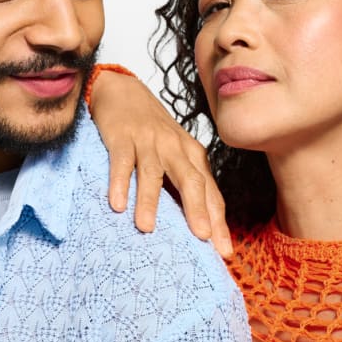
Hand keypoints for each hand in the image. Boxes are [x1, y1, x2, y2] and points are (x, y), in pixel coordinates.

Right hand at [88, 69, 231, 256]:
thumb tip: (199, 227)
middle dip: (197, 210)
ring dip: (150, 201)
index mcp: (192, 154)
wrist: (123, 90)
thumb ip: (187, 182)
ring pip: (153, 173)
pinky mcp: (122, 137)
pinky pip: (122, 162)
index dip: (218, 221)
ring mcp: (148, 142)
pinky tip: (117, 204)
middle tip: (202, 239)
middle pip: (190, 180)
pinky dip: (119, 182)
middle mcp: (174, 148)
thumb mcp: (176, 153)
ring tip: (147, 228)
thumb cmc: (152, 130)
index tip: (224, 251)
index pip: (210, 191)